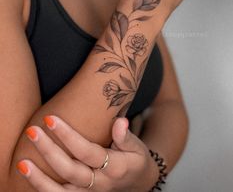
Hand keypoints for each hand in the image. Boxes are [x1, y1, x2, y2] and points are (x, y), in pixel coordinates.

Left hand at [17, 117, 158, 191]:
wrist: (138, 186)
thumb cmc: (135, 160)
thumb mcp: (137, 147)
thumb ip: (126, 136)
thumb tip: (120, 122)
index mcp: (114, 167)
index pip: (86, 151)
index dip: (67, 136)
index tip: (50, 119)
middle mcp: (99, 184)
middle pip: (69, 169)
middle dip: (48, 151)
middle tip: (32, 131)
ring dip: (39, 179)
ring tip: (22, 163)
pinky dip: (43, 191)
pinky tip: (29, 179)